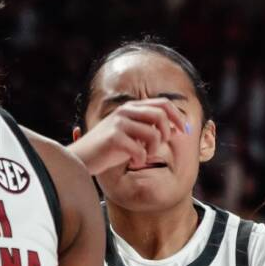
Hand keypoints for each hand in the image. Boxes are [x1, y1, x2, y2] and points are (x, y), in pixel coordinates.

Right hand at [69, 98, 186, 177]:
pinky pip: (141, 151)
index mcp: (131, 107)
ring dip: (153, 150)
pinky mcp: (114, 138)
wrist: (80, 158)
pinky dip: (140, 160)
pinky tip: (132, 162)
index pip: (163, 103)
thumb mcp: (131, 134)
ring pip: (154, 135)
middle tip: (160, 146)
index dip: (178, 116)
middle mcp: (125, 111)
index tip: (184, 131)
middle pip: (161, 115)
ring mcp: (119, 123)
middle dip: (168, 133)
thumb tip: (179, 128)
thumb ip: (150, 128)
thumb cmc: (108, 150)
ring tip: (143, 156)